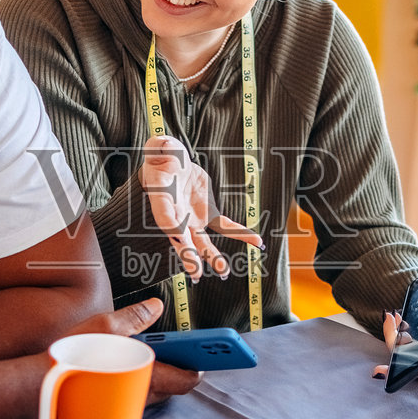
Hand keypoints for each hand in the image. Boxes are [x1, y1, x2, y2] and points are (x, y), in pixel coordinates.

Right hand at [64, 297, 200, 401]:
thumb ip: (135, 317)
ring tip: (153, 344)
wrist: (41, 386)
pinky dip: (140, 373)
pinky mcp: (115, 403)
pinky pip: (137, 388)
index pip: (190, 379)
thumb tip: (155, 306)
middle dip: (180, 361)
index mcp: (149, 376)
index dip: (203, 363)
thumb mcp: (107, 327)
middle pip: (175, 381)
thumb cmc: (74, 358)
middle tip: (182, 342)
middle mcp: (143, 394)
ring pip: (156, 385)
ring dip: (159, 367)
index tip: (212, 351)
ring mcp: (129, 402)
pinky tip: (127, 356)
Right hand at [139, 135, 263, 280]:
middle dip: (189, 256)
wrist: (171, 164)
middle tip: (196, 273)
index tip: (179, 236)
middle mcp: (176, 216)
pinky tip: (257, 242)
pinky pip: (225, 227)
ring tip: (223, 271)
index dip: (172, 226)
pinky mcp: (207, 214)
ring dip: (213, 257)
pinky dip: (241, 234)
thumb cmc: (162, 157)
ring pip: (203, 242)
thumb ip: (162, 147)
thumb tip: (164, 145)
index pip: (165, 216)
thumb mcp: (159, 148)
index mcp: (161, 201)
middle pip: (182, 240)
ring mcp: (192, 219)